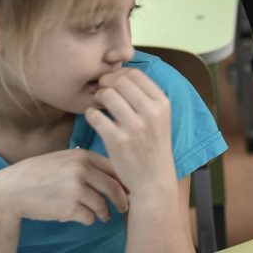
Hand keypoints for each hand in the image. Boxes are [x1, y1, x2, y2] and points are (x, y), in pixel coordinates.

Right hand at [0, 148, 128, 224]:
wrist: (11, 189)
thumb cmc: (40, 174)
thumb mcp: (64, 160)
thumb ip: (87, 164)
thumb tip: (117, 175)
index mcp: (82, 156)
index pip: (114, 168)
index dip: (125, 181)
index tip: (131, 190)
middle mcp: (81, 170)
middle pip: (112, 187)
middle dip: (121, 200)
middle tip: (124, 208)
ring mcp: (75, 189)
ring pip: (101, 205)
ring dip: (104, 213)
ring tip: (104, 216)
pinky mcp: (68, 208)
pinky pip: (88, 217)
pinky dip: (88, 220)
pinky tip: (83, 218)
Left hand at [85, 68, 176, 196]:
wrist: (153, 179)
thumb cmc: (152, 145)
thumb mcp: (160, 118)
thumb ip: (145, 96)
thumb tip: (121, 73)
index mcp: (162, 103)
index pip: (136, 74)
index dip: (119, 74)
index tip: (113, 82)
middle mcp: (151, 113)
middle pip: (120, 81)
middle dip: (106, 83)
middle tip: (101, 91)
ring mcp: (135, 127)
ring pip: (107, 95)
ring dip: (98, 97)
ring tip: (98, 104)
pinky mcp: (117, 141)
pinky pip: (95, 115)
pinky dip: (90, 113)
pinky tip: (94, 118)